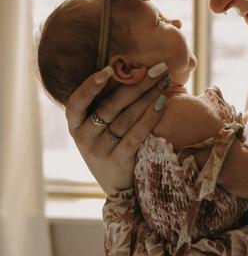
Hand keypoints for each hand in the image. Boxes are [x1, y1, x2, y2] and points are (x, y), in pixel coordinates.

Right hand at [65, 62, 169, 195]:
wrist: (117, 185)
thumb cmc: (109, 145)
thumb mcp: (96, 128)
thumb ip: (104, 104)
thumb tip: (127, 70)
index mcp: (75, 125)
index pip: (76, 103)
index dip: (90, 86)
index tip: (108, 70)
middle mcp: (83, 138)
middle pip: (109, 106)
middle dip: (135, 85)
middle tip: (157, 69)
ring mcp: (99, 151)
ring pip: (125, 119)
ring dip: (147, 97)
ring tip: (164, 82)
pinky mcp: (117, 161)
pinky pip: (136, 134)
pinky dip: (150, 117)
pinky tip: (162, 103)